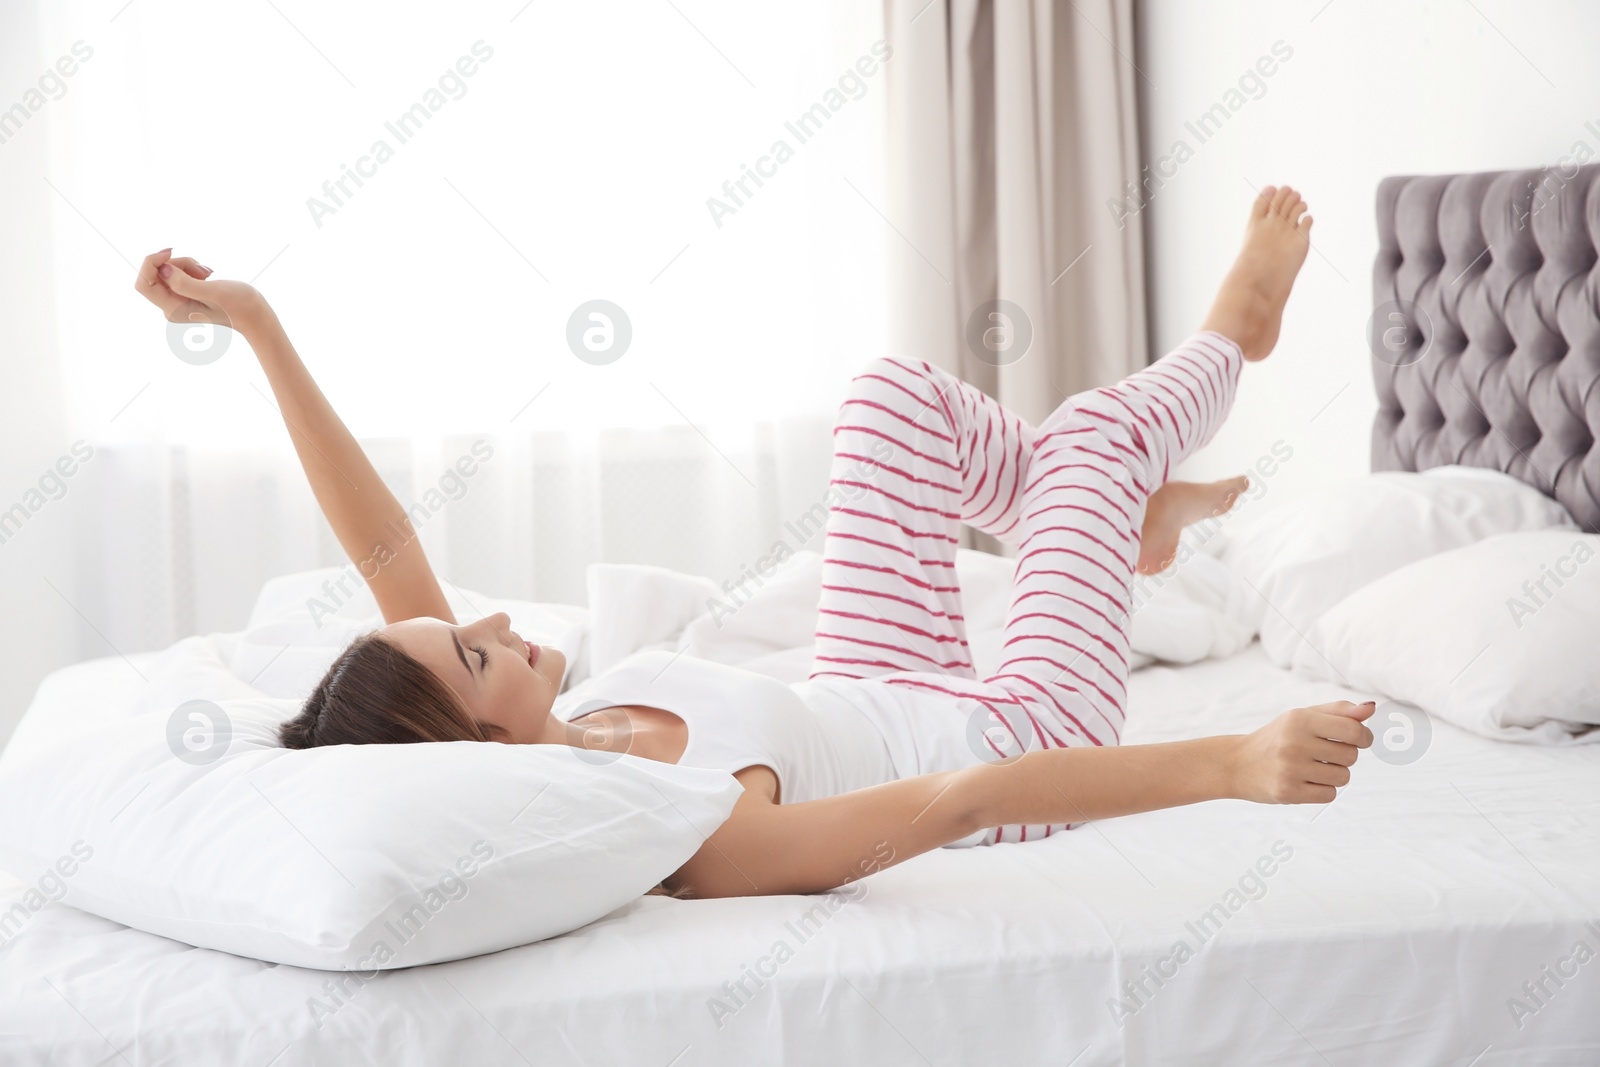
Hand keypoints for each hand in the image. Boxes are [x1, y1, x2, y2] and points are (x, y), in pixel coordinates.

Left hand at [134, 248, 269, 334]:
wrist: (255, 316)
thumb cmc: (239, 306)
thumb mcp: (214, 292)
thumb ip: (185, 283)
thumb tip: (162, 269)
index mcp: (174, 309)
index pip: (144, 283)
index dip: (151, 263)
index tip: (170, 252)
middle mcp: (170, 307)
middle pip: (156, 275)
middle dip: (176, 264)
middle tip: (202, 270)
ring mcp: (177, 302)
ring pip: (167, 272)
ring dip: (187, 266)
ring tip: (208, 274)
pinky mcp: (184, 295)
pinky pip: (176, 274)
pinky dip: (190, 269)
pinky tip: (207, 276)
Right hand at [1229, 700, 1374, 803]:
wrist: (1237, 764)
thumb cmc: (1277, 738)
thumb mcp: (1302, 717)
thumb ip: (1339, 711)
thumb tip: (1371, 708)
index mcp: (1300, 719)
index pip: (1354, 731)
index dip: (1364, 737)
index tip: (1359, 740)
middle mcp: (1294, 743)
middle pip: (1351, 756)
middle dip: (1344, 756)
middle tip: (1322, 754)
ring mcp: (1290, 769)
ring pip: (1343, 777)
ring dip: (1333, 774)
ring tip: (1311, 768)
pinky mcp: (1288, 792)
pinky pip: (1329, 795)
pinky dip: (1323, 789)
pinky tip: (1304, 781)